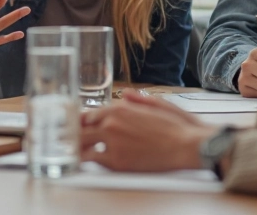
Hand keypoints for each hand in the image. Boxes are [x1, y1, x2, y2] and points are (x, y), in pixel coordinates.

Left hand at [80, 90, 216, 171]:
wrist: (187, 145)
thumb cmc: (176, 125)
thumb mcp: (156, 102)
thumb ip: (136, 98)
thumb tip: (124, 94)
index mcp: (119, 108)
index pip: (89, 114)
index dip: (81, 121)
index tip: (77, 125)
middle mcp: (111, 123)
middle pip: (81, 128)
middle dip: (75, 133)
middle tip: (69, 138)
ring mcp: (112, 143)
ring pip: (82, 144)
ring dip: (78, 146)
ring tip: (73, 150)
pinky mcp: (117, 162)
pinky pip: (94, 160)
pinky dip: (89, 160)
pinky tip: (86, 160)